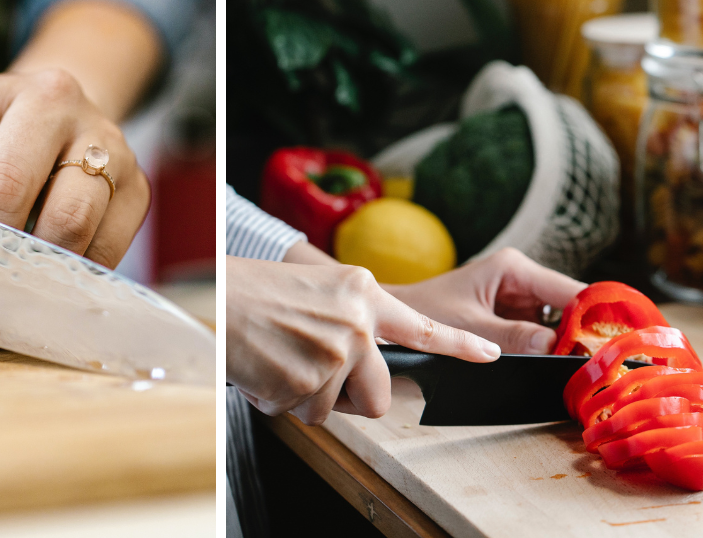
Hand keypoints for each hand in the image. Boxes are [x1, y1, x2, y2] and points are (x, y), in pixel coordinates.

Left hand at [0, 68, 148, 267]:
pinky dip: (77, 270)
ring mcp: (102, 141)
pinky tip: (59, 268)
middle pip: (6, 189)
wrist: (69, 118)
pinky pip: (106, 246)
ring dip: (38, 262)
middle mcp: (49, 102)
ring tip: (20, 276)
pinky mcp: (138, 184)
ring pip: (68, 221)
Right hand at [226, 256, 500, 425]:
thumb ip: (348, 319)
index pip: (422, 326)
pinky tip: (263, 368)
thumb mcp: (315, 289)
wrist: (212, 296)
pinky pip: (300, 412)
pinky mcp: (310, 380)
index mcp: (361, 292)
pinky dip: (277, 399)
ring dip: (303, 396)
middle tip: (314, 379)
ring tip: (277, 360)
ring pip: (333, 408)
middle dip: (351, 399)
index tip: (490, 354)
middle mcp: (358, 322)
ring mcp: (337, 353)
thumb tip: (359, 364)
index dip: (459, 345)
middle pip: (380, 394)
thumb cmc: (251, 292)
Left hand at [386, 248, 585, 354]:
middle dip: (586, 335)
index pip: (570, 291)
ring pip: (560, 323)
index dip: (595, 317)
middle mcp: (521, 279)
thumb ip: (512, 338)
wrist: (393, 319)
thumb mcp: (468, 327)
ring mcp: (519, 298)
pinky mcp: (513, 317)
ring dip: (570, 345)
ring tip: (588, 370)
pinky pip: (542, 334)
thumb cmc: (423, 312)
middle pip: (571, 308)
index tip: (614, 345)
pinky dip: (552, 351)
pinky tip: (564, 368)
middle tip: (604, 365)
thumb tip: (556, 348)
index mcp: (513, 268)